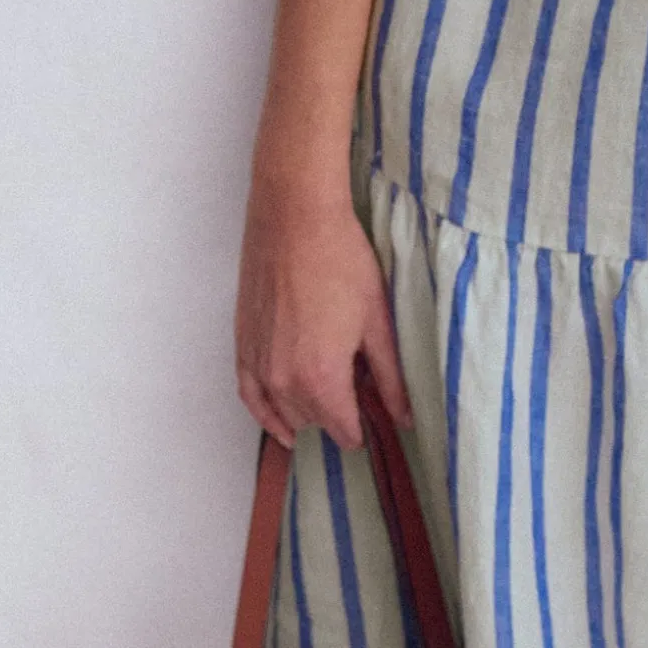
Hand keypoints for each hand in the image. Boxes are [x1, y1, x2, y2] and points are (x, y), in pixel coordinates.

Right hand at [235, 178, 411, 452]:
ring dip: (305, 411)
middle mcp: (284, 380)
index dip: (362, 427)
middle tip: (357, 386)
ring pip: (284, 412)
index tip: (375, 418)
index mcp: (322, 378)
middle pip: (314, 420)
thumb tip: (405, 417)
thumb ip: (390, 376)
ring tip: (328, 393)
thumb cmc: (342, 261)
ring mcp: (258, 364)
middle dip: (337, 412)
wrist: (296, 217)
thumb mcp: (377, 320)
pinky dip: (266, 414)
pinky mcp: (242, 344)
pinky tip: (281, 425)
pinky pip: (250, 397)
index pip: (344, 430)